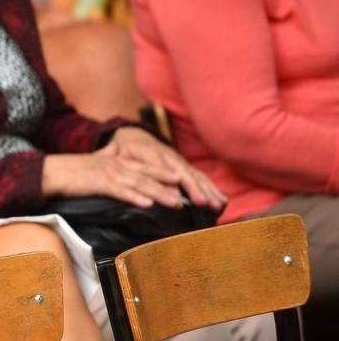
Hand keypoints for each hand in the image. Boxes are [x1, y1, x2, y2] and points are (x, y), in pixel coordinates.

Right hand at [42, 151, 184, 208]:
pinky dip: (135, 197)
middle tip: (187, 193)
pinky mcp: (97, 183)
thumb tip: (114, 147)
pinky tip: (147, 204)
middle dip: (168, 184)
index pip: (143, 166)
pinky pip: (120, 191)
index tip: (180, 178)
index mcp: (114, 160)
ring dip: (158, 193)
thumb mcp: (91, 159)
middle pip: (146, 174)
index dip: (162, 171)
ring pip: (138, 183)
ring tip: (175, 202)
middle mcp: (114, 164)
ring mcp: (107, 173)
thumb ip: (105, 153)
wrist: (47, 172)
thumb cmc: (68, 170)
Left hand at [105, 127, 226, 208]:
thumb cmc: (124, 150)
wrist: (135, 136)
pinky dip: (213, 188)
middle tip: (202, 202)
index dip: (168, 180)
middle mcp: (167, 155)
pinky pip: (201, 177)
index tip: (176, 195)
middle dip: (194, 188)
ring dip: (208, 190)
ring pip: (196, 175)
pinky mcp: (186, 166)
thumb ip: (118, 159)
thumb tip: (122, 168)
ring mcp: (179, 161)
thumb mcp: (118, 153)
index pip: (159, 166)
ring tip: (217, 204)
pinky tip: (222, 200)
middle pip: (183, 172)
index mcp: (147, 151)